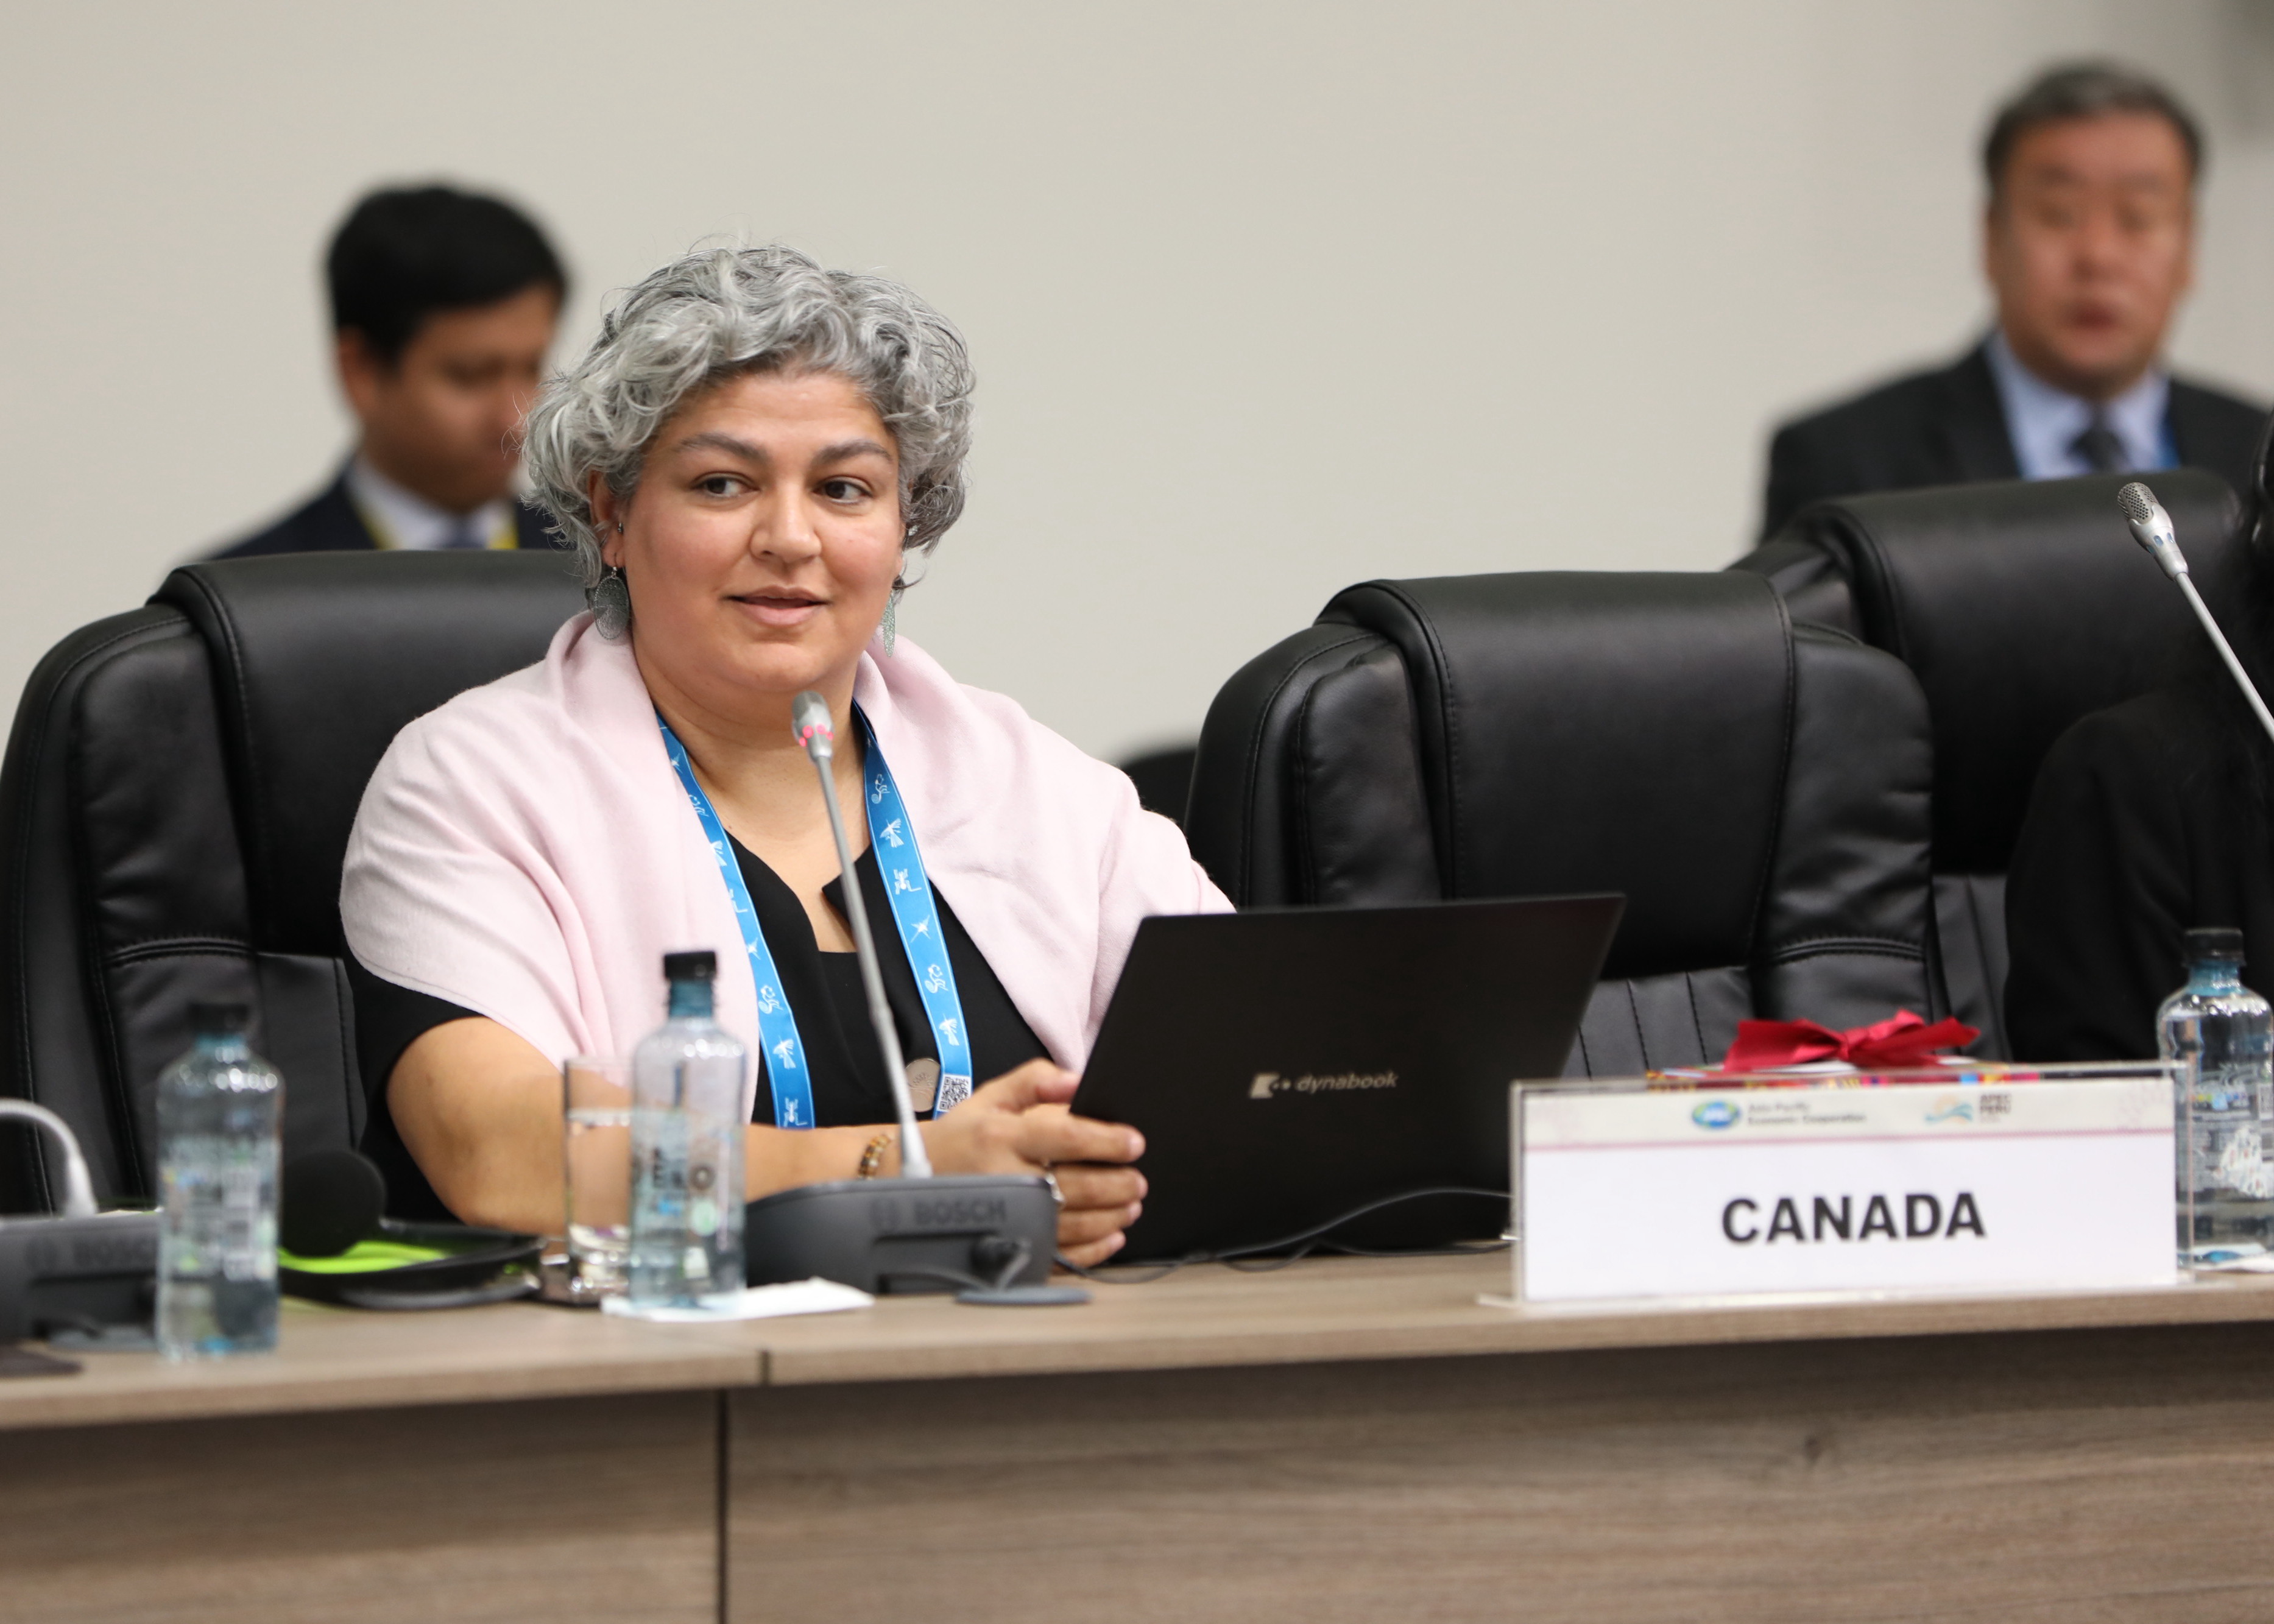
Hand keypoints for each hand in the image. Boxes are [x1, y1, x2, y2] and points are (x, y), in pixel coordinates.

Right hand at [918, 1059, 1145, 1268]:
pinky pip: (1058, 1255)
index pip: (1066, 1137)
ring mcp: (1007, 1217)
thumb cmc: (960, 1136)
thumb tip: (1077, 1080)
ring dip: (1111, 1216)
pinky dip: (1091, 1250)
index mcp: (1003, 1137)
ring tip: (1130, 1205)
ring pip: (1073, 1224)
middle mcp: (1005, 1179)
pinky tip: (1110, 1236)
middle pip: (1077, 1185)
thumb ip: (1036, 1081)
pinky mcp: (1008, 1243)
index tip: (1134, 1143)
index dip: (1107, 1141)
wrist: (914, 1176)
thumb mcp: (991, 1096)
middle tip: (1139, 1180)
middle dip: (1118, 1184)